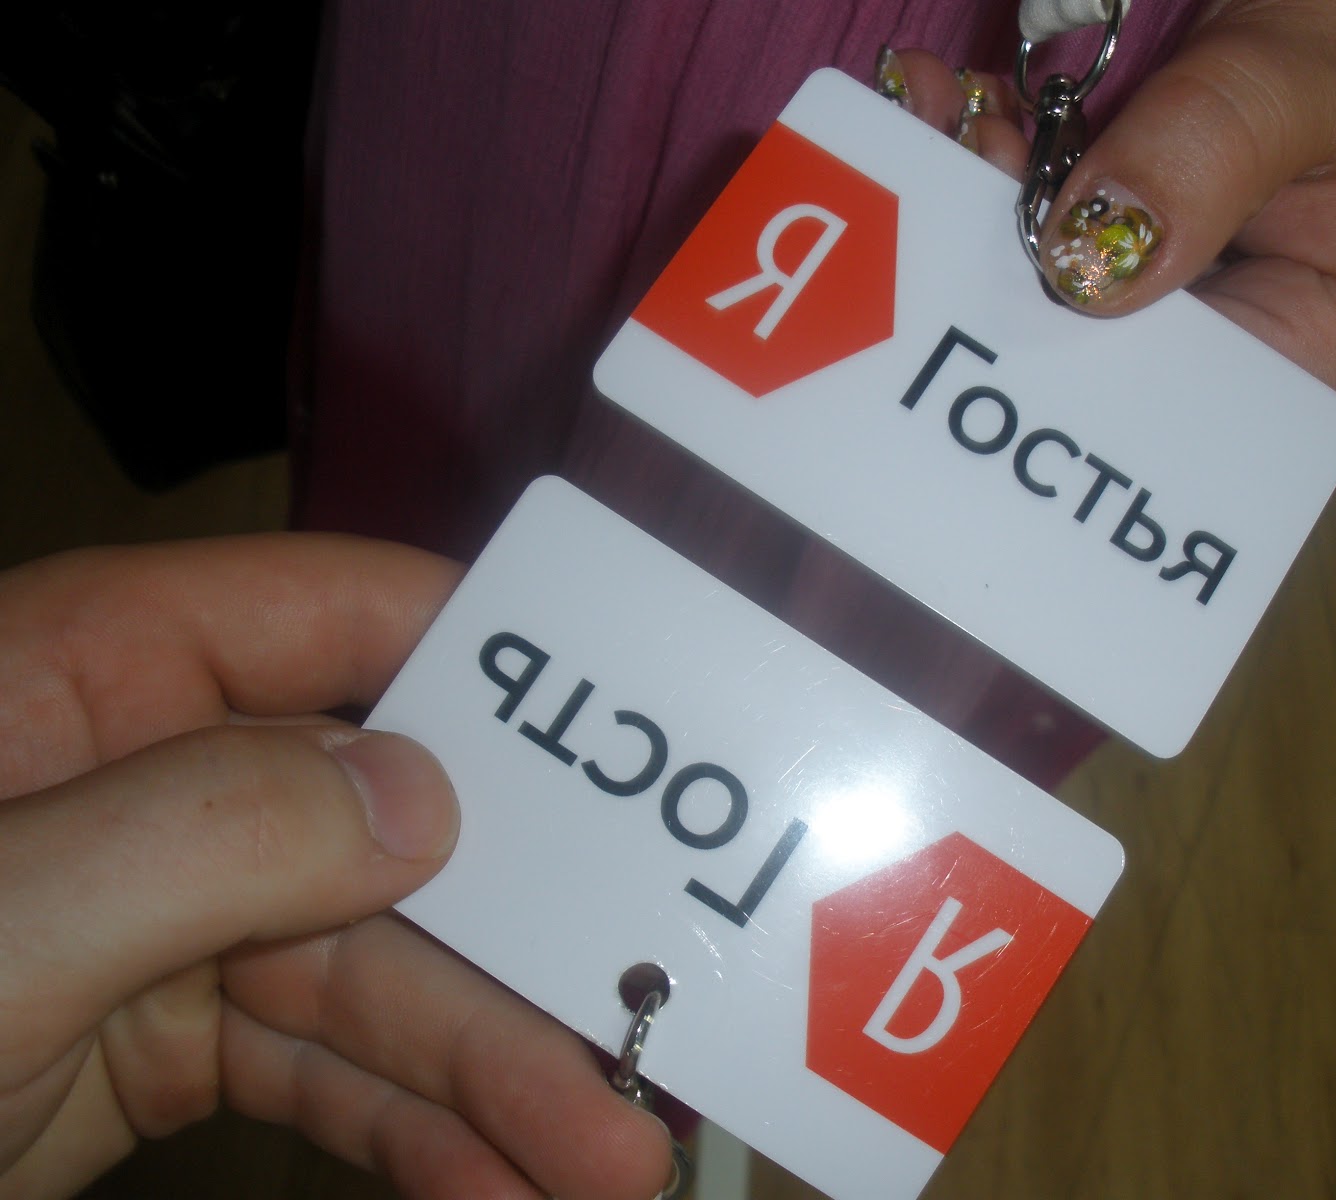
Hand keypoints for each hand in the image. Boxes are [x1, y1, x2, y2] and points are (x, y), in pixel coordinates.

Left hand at [0, 536, 670, 1199]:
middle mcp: (156, 776)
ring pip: (377, 971)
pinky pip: (321, 1068)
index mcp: (94, 677)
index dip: (504, 671)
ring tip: (602, 1161)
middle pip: (395, 832)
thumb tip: (425, 803)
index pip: (346, 617)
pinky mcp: (169, 1037)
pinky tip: (494, 1187)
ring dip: (493, 1071)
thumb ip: (202, 835)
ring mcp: (168, 913)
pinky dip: (411, 1130)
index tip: (649, 748)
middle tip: (647, 1042)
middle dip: (519, 954)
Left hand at [880, 0, 1335, 464]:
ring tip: (932, 115)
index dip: (1041, 351)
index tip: (967, 256)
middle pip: (1085, 375)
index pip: (1149, 418)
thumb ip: (1210, 151)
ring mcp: (1189, 347)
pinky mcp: (1152, 299)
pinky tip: (963, 116)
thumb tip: (1076, 258)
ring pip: (1056, 314)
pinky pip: (1062, 262)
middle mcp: (1240, 394)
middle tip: (930, 156)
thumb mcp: (1321, 80)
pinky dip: (1007, 190)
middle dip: (991, 274)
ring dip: (982, 219)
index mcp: (1317, 390)